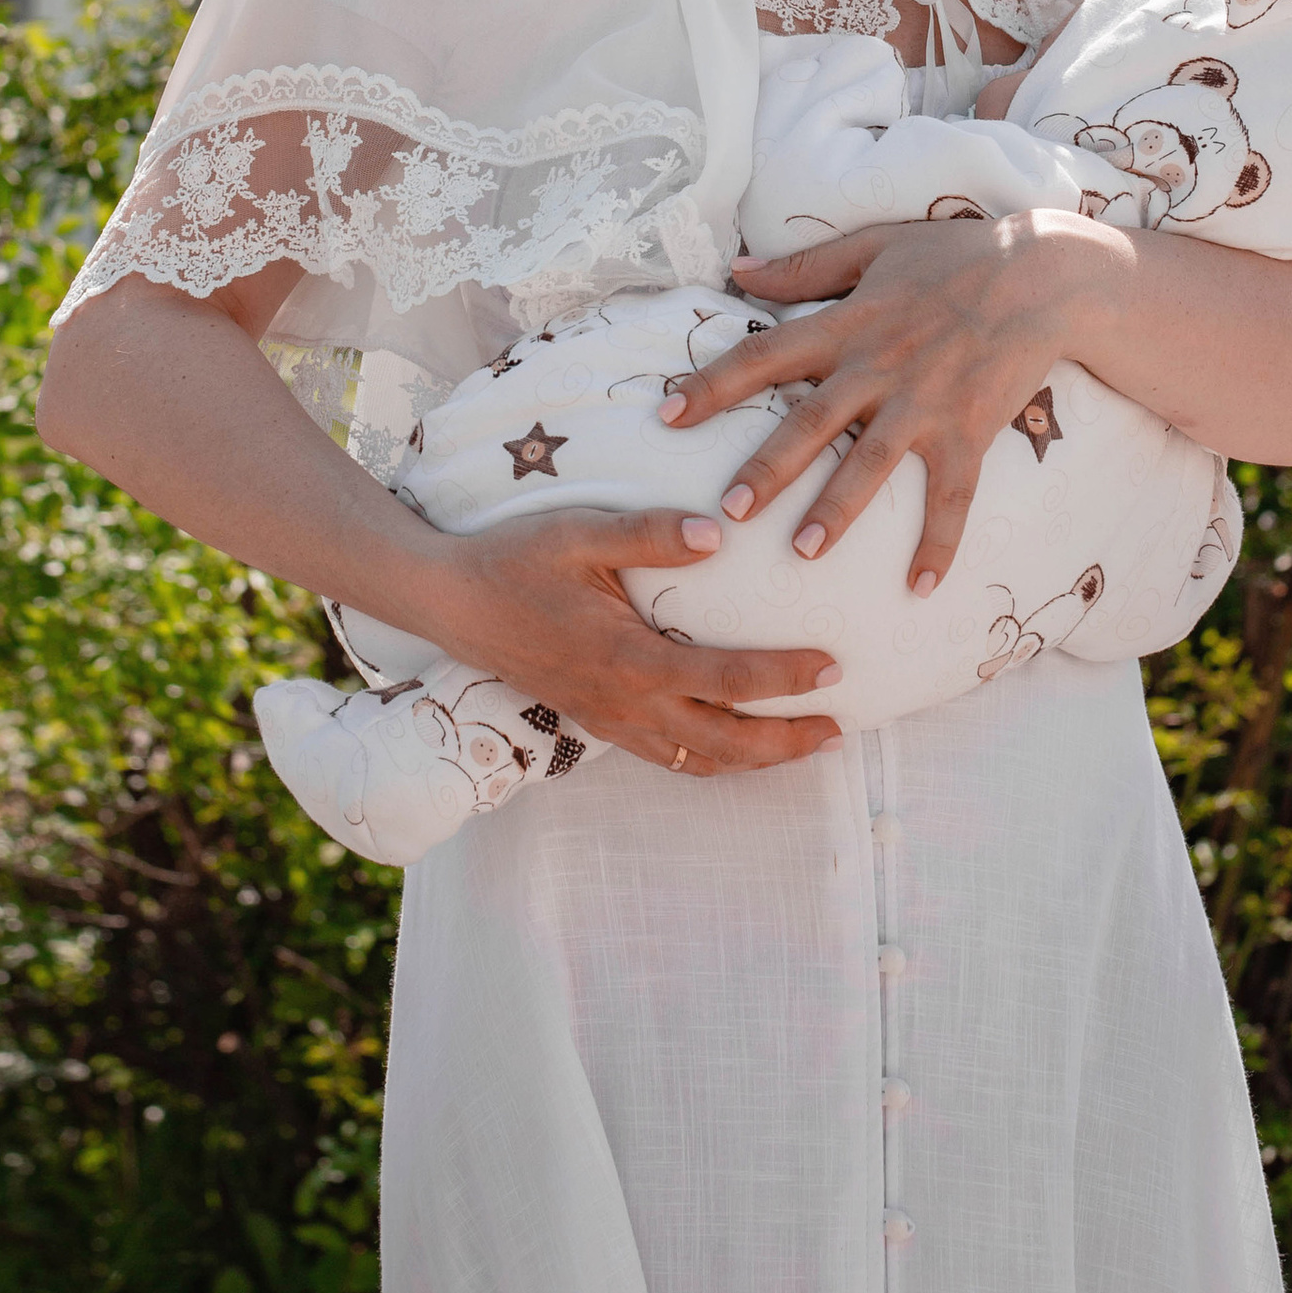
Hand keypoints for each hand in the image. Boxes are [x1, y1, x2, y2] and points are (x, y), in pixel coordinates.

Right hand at [420, 505, 841, 776]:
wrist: (450, 603)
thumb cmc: (515, 560)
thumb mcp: (580, 533)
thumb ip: (650, 534)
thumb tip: (718, 533)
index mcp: (629, 659)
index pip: (727, 678)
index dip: (785, 678)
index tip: (833, 666)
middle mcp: (624, 702)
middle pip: (724, 742)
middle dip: (787, 741)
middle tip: (840, 726)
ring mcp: (608, 719)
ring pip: (696, 759)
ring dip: (753, 759)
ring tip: (801, 744)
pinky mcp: (595, 721)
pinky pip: (665, 755)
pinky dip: (709, 758)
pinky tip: (731, 741)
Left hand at [665, 212, 1094, 595]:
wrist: (1045, 273)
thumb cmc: (957, 254)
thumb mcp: (875, 245)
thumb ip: (804, 266)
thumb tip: (736, 271)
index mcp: (848, 323)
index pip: (764, 355)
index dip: (711, 385)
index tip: (665, 417)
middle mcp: (879, 367)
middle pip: (811, 422)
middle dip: (768, 468)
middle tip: (728, 512)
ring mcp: (926, 403)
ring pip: (873, 464)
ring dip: (838, 509)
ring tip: (804, 552)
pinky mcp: (971, 430)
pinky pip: (953, 496)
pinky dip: (939, 541)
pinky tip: (920, 586)